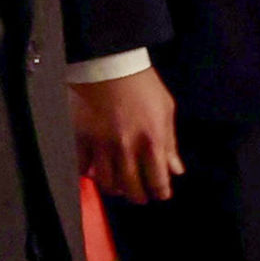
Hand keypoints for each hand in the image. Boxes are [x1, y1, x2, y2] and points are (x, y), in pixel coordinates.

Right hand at [71, 66, 180, 203]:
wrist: (110, 64)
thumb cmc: (142, 84)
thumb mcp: (165, 110)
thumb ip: (170, 143)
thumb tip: (176, 169)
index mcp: (152, 141)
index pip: (158, 180)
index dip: (161, 192)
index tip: (161, 194)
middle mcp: (127, 148)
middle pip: (132, 187)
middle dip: (139, 196)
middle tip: (140, 196)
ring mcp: (103, 145)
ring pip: (107, 182)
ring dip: (115, 189)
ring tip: (118, 186)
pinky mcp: (83, 138)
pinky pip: (83, 167)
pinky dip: (88, 174)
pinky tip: (94, 172)